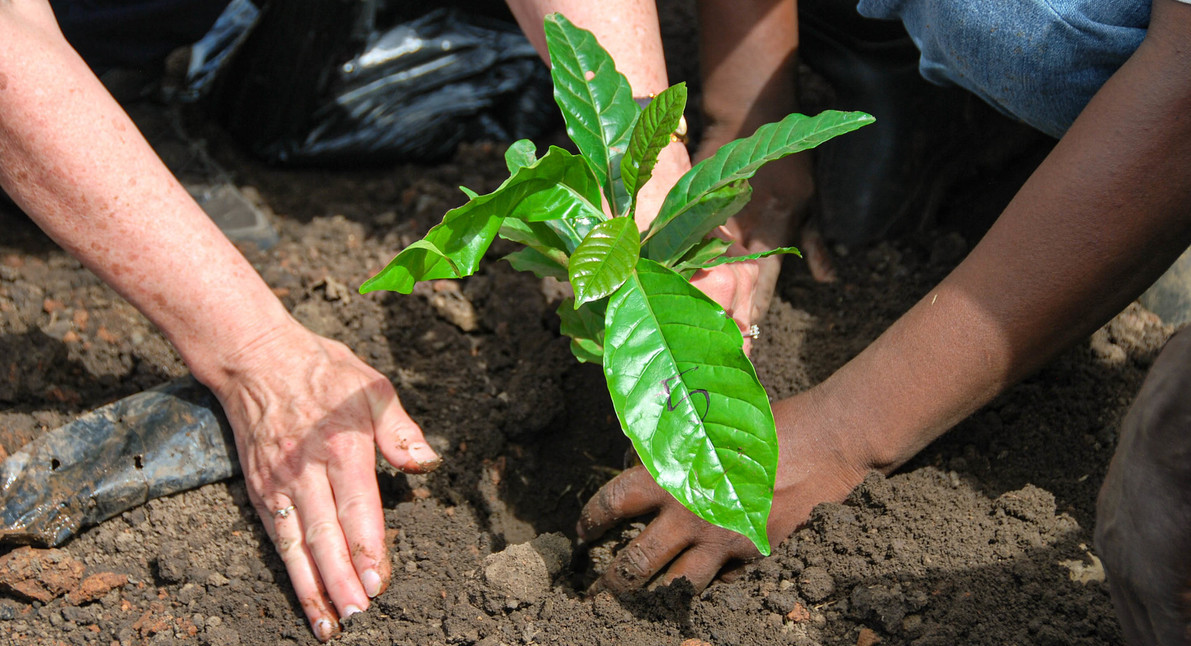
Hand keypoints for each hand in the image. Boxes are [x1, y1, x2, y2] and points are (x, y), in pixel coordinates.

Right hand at [207, 320, 438, 640]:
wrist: (254, 356)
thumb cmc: (321, 369)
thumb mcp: (372, 386)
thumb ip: (400, 430)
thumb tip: (426, 463)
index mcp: (342, 446)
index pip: (356, 507)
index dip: (367, 548)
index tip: (378, 582)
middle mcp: (306, 470)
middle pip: (325, 534)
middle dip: (342, 579)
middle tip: (359, 614)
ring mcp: (279, 483)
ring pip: (296, 545)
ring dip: (314, 587)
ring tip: (330, 624)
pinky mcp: (260, 489)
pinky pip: (275, 538)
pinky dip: (289, 572)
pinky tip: (305, 597)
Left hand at [577, 391, 870, 593]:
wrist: (821, 442)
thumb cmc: (763, 423)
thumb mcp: (707, 422)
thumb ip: (669, 443)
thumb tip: (636, 455)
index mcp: (669, 473)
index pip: (611, 503)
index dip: (590, 521)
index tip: (583, 533)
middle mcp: (687, 512)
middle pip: (635, 562)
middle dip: (611, 582)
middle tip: (597, 592)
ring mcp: (719, 540)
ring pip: (673, 586)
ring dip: (651, 599)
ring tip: (637, 608)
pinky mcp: (750, 555)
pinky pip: (717, 583)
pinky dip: (702, 589)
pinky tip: (692, 593)